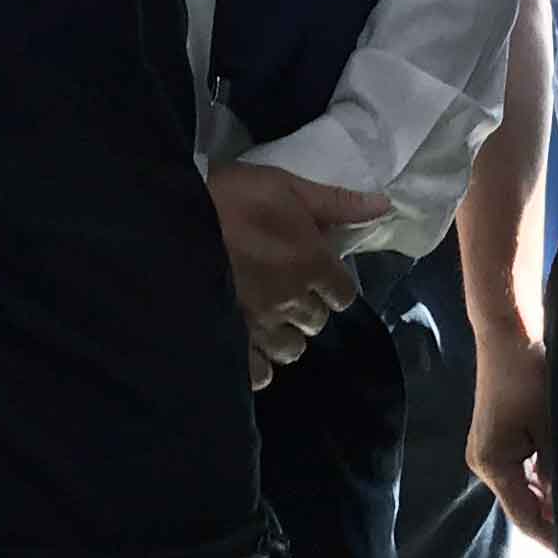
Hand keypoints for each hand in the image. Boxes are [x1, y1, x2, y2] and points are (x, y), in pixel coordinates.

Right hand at [209, 163, 385, 380]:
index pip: (344, 293)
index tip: (315, 272)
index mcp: (312, 265)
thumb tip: (384, 207)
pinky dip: (258, 363)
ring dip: (285, 335)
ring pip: (291, 349)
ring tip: (266, 317)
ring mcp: (261, 326)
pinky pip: (258, 372)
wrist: (174, 218)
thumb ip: (337, 203)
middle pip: (316, 321)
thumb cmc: (232, 196)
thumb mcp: (287, 186)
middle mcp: (292, 302)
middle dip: (307, 307)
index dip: (332, 284)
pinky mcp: (232, 341)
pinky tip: (249, 345)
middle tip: (285, 288)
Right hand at [466, 321, 557, 551]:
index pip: (524, 516)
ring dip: (551, 497)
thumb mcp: (551, 425)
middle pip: (522, 504)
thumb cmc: (528, 376)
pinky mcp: (499, 437)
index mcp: (492, 464)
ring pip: (524, 487)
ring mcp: (490, 450)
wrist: (509, 333)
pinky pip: (522, 469)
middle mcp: (484, 463)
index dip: (551, 537)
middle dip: (553, 518)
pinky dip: (543, 478)